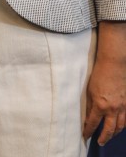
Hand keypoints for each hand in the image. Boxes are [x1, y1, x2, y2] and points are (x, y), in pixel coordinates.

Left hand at [84, 22, 125, 145]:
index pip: (93, 123)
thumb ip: (90, 104)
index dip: (89, 131)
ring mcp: (123, 106)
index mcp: (100, 105)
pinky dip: (124, 124)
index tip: (85, 136)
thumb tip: (88, 115)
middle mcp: (113, 109)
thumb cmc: (99, 75)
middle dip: (104, 137)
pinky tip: (120, 126)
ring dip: (115, 133)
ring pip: (121, 126)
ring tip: (110, 136)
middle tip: (99, 142)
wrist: (113, 65)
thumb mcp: (89, 90)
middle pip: (110, 129)